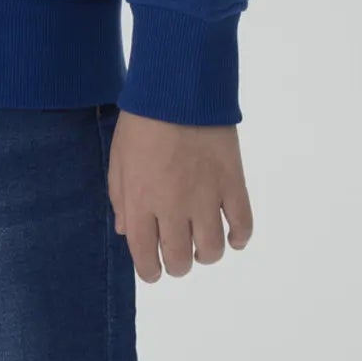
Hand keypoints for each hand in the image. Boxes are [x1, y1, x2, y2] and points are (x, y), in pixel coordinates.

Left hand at [106, 108, 253, 282]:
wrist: (179, 89)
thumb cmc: (141, 121)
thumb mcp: (118, 159)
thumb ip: (120, 198)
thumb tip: (127, 232)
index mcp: (141, 201)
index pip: (145, 256)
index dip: (150, 271)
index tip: (153, 271)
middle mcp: (174, 207)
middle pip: (180, 260)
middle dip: (177, 264)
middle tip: (177, 255)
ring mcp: (206, 197)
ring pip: (212, 251)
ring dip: (206, 254)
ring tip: (202, 244)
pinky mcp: (233, 184)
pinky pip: (243, 225)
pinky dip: (240, 238)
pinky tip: (233, 237)